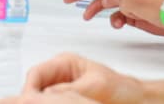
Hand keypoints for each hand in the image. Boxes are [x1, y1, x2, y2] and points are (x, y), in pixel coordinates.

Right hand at [1, 53, 146, 102]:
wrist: (135, 99)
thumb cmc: (121, 88)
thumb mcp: (96, 86)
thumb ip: (72, 89)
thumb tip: (49, 93)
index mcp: (66, 62)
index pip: (37, 73)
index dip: (30, 88)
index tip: (28, 100)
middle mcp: (60, 74)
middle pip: (35, 85)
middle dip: (32, 97)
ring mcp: (62, 89)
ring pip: (40, 96)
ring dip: (40, 101)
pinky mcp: (66, 101)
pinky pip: (51, 103)